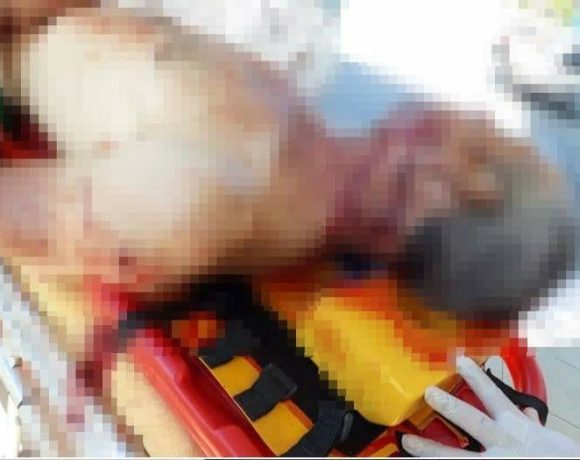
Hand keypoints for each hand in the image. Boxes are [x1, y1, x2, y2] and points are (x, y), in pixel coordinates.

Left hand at [402, 356, 579, 456]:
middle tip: (428, 393)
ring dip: (431, 450)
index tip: (459, 360)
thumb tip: (530, 414)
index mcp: (517, 428)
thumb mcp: (550, 440)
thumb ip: (533, 426)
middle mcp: (503, 444)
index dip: (476, 378)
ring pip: (457, 457)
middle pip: (473, 421)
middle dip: (449, 406)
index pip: (494, 396)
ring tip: (407, 442)